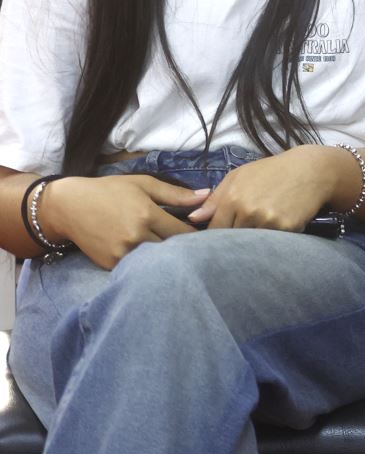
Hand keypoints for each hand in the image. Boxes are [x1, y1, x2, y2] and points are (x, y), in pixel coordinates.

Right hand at [36, 175, 202, 270]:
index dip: (197, 235)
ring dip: (167, 259)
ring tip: (177, 254)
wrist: (68, 206)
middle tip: (196, 247)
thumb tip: (207, 195)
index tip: (205, 235)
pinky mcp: (110, 264)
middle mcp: (136, 236)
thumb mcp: (143, 185)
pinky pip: (137, 268)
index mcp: (147, 215)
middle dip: (185, 248)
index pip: (183, 232)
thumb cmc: (109, 191)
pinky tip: (155, 260)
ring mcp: (122, 253)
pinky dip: (148, 265)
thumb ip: (175, 194)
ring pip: (157, 261)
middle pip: (172, 249)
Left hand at [188, 146, 353, 231]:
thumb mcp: (239, 176)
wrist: (311, 170)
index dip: (215, 236)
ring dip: (253, 241)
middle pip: (231, 239)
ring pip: (251, 243)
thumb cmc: (272, 171)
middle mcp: (248, 211)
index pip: (214, 229)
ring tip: (260, 230)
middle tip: (240, 236)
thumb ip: (215, 198)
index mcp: (233, 198)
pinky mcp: (287, 228)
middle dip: (233, 239)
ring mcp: (268, 221)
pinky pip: (273, 242)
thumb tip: (194, 218)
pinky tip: (277, 227)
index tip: (218, 239)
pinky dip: (273, 238)